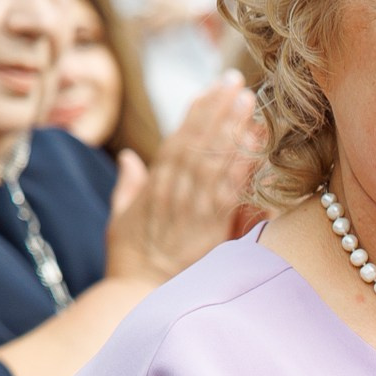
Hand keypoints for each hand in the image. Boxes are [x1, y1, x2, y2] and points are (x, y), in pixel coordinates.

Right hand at [104, 73, 262, 284]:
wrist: (134, 294)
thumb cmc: (127, 261)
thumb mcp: (120, 218)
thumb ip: (128, 185)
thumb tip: (129, 158)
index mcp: (153, 185)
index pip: (177, 139)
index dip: (196, 112)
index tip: (212, 89)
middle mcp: (173, 189)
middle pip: (197, 140)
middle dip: (217, 109)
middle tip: (236, 81)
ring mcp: (192, 206)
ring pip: (213, 157)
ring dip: (231, 127)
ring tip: (248, 100)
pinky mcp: (209, 226)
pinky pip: (229, 188)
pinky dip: (242, 163)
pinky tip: (256, 143)